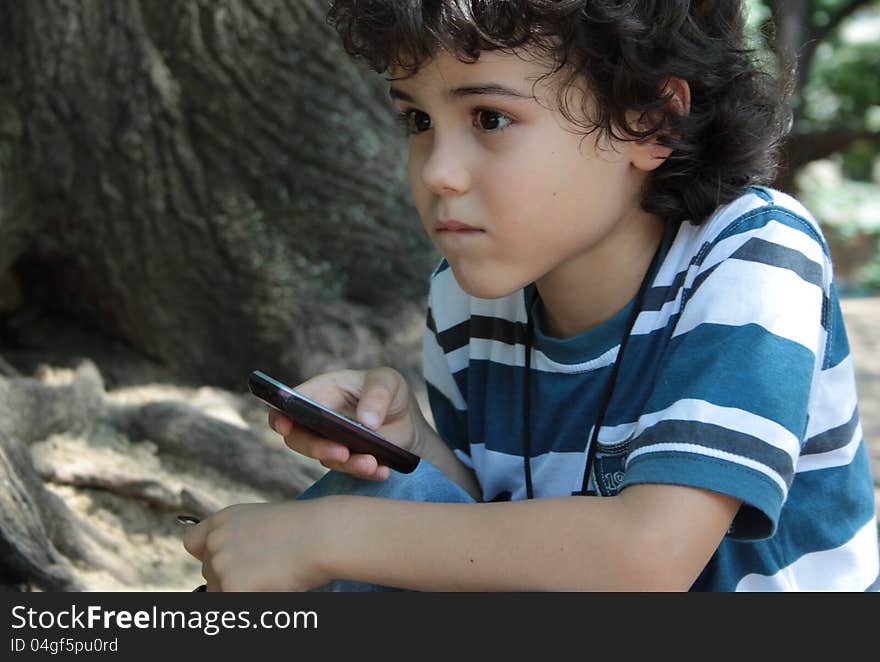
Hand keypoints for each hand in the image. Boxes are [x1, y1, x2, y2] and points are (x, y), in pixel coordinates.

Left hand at [182, 501, 330, 591]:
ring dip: (241, 592)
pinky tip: (273, 588)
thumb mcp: (265, 523)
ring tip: (272, 578)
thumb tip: (236, 566)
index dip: (207, 555)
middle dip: (231, 579)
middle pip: (209, 575)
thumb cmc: (305, 530)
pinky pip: (232, 607)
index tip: (226, 563)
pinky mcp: (230, 588)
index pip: (192, 542)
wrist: (321, 535)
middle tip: (264, 574)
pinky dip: (253, 601)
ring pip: (219, 594)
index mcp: (223, 520)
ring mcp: (220, 565)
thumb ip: (241, 539)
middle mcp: (215, 540)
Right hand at [268, 367, 424, 480]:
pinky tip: (383, 471)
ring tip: (371, 463)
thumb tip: (366, 421)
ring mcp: (331, 443)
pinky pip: (350, 471)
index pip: (290, 403)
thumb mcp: (388, 382)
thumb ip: (377, 395)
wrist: (408, 419)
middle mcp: (318, 420)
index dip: (280, 415)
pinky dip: (366, 473)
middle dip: (316, 448)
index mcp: (321, 391)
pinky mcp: (347, 461)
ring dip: (347, 464)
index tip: (285, 426)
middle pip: (299, 439)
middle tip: (342, 452)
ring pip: (326, 459)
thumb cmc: (390, 391)